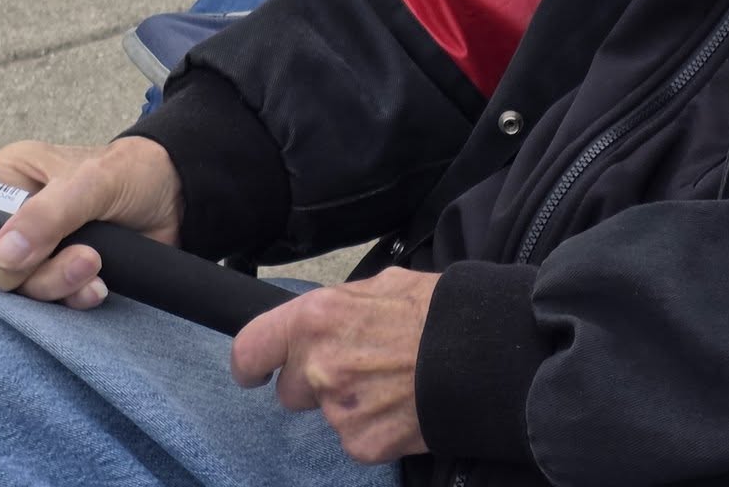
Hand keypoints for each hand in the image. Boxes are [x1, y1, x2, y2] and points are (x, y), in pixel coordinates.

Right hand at [0, 136, 183, 308]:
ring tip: (93, 263)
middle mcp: (12, 219)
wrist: (177, 198)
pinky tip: (97, 286)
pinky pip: (47, 306)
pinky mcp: (58, 279)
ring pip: (15, 290)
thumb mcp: (93, 180)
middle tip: (73, 255)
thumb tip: (4, 253)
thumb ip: (49, 213)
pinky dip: (72, 299)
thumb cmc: (132, 172)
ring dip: (54, 283)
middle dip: (20, 271)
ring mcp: (35, 253)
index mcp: (6, 181)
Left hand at [231, 268, 434, 461]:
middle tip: (355, 366)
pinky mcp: (361, 444)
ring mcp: (338, 411)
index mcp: (316, 319)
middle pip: (289, 390)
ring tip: (391, 380)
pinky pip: (354, 436)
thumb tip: (325, 319)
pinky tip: (400, 403)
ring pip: (326, 413)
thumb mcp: (381, 285)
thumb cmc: (434, 312)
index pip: (251, 349)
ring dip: (348, 403)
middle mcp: (318, 367)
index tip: (254, 371)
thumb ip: (339, 306)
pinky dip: (373, 425)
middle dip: (313, 382)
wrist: (478, 355)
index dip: (249, 364)